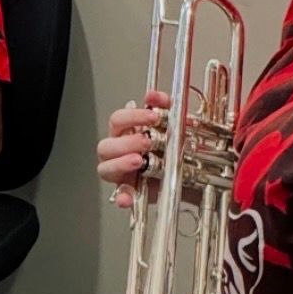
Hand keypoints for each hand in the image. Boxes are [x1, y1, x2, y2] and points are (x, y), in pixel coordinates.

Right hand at [96, 89, 169, 207]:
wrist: (187, 174)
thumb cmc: (172, 147)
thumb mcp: (172, 124)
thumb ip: (164, 107)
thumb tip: (155, 95)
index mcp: (125, 133)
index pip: (118, 119)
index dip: (133, 116)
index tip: (154, 115)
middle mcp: (118, 152)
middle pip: (106, 144)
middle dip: (127, 142)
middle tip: (147, 141)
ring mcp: (120, 172)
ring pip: (105, 168)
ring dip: (121, 164)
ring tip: (139, 161)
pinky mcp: (127, 191)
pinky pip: (120, 195)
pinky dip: (123, 197)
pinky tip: (128, 199)